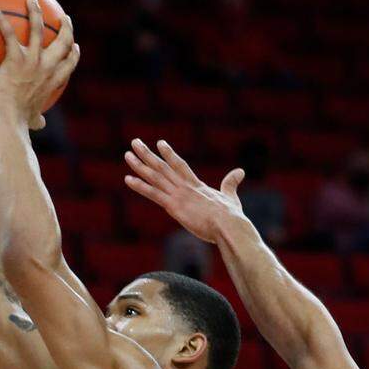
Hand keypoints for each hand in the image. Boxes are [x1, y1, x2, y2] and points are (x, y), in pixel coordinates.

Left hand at [0, 0, 78, 129]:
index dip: (73, 53)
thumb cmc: (18, 122)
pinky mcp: (15, 58)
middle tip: (63, 18)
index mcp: (52, 81)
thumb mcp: (32, 120)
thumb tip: (40, 125)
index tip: (74, 45)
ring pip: (39, 28)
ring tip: (31, 0)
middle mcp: (47, 67)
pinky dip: (1, 21)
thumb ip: (37, 119)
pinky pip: (8, 34)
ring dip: (35, 12)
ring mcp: (33, 61)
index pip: (69, 64)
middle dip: (65, 27)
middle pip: (63, 41)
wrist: (9, 120)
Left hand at [124, 138, 247, 243]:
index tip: (159, 144)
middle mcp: (185, 187)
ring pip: (155, 176)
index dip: (168, 154)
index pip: (180, 165)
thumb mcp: (231, 197)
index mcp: (197, 186)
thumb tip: (240, 171)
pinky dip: (140, 185)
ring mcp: (178, 195)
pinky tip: (128, 178)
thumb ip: (231, 184)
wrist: (228, 226)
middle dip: (147, 154)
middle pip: (162, 166)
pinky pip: (153, 193)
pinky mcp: (174, 206)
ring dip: (139, 165)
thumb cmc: (231, 216)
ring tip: (127, 154)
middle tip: (135, 142)